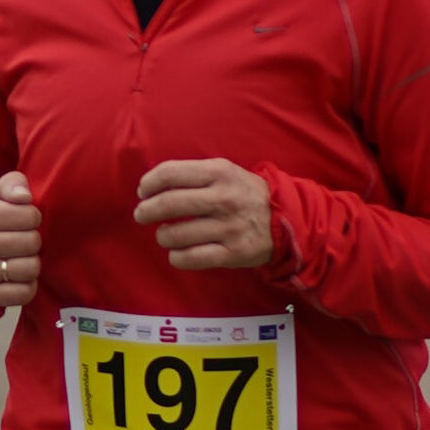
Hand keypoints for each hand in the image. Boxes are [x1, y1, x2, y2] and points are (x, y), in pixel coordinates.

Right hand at [0, 169, 41, 309]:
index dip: (32, 217)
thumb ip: (12, 184)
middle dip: (33, 240)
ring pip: (31, 268)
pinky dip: (27, 285)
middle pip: (32, 242)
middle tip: (21, 240)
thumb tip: (25, 197)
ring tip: (19, 257)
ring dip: (32, 263)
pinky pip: (25, 292)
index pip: (29, 215)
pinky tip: (16, 276)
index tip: (21, 220)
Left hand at [136, 156, 277, 271]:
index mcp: (219, 172)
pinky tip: (177, 252)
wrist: (286, 219)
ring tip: (165, 234)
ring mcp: (229, 227)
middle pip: (168, 204)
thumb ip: (191, 175)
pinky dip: (176, 257)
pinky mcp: (233, 253)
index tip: (143, 192)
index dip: (149, 183)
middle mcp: (224, 198)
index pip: (170, 173)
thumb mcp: (225, 171)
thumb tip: (150, 186)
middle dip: (146, 211)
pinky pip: (191, 258)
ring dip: (162, 236)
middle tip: (142, 215)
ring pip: (176, 234)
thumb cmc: (244, 193)